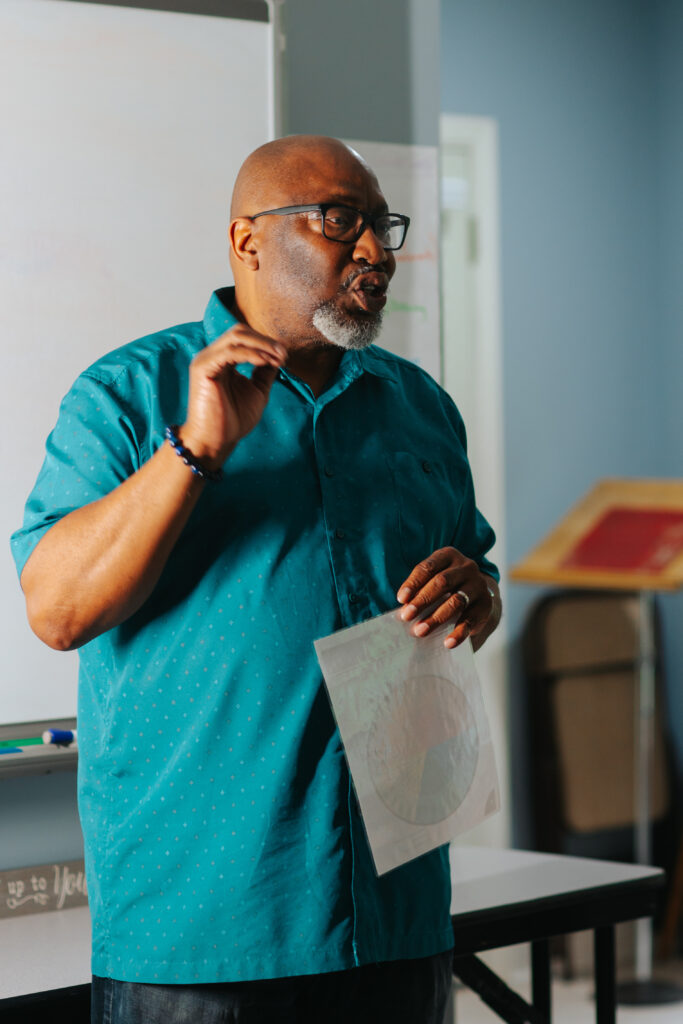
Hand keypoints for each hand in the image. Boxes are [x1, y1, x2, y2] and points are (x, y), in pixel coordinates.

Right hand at [179, 323, 286, 469]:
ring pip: (235, 336)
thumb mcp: (256, 391)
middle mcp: (212, 356)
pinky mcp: (203, 368)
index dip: (267, 343)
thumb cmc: (233, 420)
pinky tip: (265, 362)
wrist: (215, 442)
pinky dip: (250, 354)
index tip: (285, 357)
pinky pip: (229, 352)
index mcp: (222, 360)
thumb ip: (264, 372)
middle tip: (284, 354)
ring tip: (278, 358)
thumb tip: (278, 355)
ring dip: (262, 345)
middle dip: (265, 340)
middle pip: (240, 331)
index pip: (244, 338)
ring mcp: (206, 360)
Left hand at [396, 546, 499, 651]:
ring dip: (436, 618)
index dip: (413, 583)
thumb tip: (403, 610)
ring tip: (420, 631)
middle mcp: (466, 567)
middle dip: (422, 600)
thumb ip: (420, 590)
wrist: (477, 595)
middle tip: (406, 616)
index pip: (429, 567)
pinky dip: (459, 632)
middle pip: (442, 582)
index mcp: (449, 556)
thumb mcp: (434, 580)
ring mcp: (478, 585)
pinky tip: (448, 643)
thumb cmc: (446, 587)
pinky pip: (471, 619)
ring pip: (456, 601)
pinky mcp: (486, 604)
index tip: (401, 599)